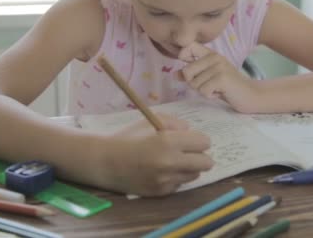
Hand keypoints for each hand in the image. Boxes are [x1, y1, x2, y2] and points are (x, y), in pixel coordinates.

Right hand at [93, 113, 213, 195]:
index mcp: (169, 141)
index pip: (204, 143)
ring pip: (195, 175)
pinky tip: (161, 171)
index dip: (199, 140)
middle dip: (201, 156)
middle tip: (190, 152)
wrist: (106, 162)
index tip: (192, 140)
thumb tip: (191, 132)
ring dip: (189, 168)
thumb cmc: (129, 137)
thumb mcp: (152, 121)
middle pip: (207, 163)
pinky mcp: (161, 192)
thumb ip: (177, 124)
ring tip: (173, 161)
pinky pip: (180, 184)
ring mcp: (166, 180)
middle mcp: (170, 162)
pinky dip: (175, 178)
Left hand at [177, 42, 258, 112]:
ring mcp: (219, 67)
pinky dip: (210, 95)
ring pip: (195, 84)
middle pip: (187, 71)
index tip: (190, 68)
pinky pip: (203, 90)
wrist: (250, 95)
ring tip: (217, 89)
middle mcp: (215, 57)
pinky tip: (221, 93)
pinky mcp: (222, 78)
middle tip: (208, 85)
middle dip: (194, 83)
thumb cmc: (228, 87)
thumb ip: (192, 74)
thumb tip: (175, 74)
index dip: (182, 56)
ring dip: (204, 91)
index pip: (189, 46)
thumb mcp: (208, 78)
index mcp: (210, 54)